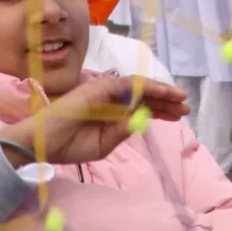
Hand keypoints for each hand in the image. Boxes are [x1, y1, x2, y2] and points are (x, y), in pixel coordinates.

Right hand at [1, 73, 188, 165]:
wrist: (45, 144)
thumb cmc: (68, 145)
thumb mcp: (104, 144)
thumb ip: (123, 131)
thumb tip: (144, 120)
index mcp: (109, 112)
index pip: (140, 107)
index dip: (160, 109)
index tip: (177, 116)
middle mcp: (108, 99)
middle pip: (144, 95)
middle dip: (166, 101)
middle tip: (186, 107)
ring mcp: (104, 91)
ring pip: (140, 87)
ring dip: (162, 92)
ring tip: (180, 99)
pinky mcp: (100, 88)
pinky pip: (129, 84)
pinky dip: (147, 87)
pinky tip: (163, 94)